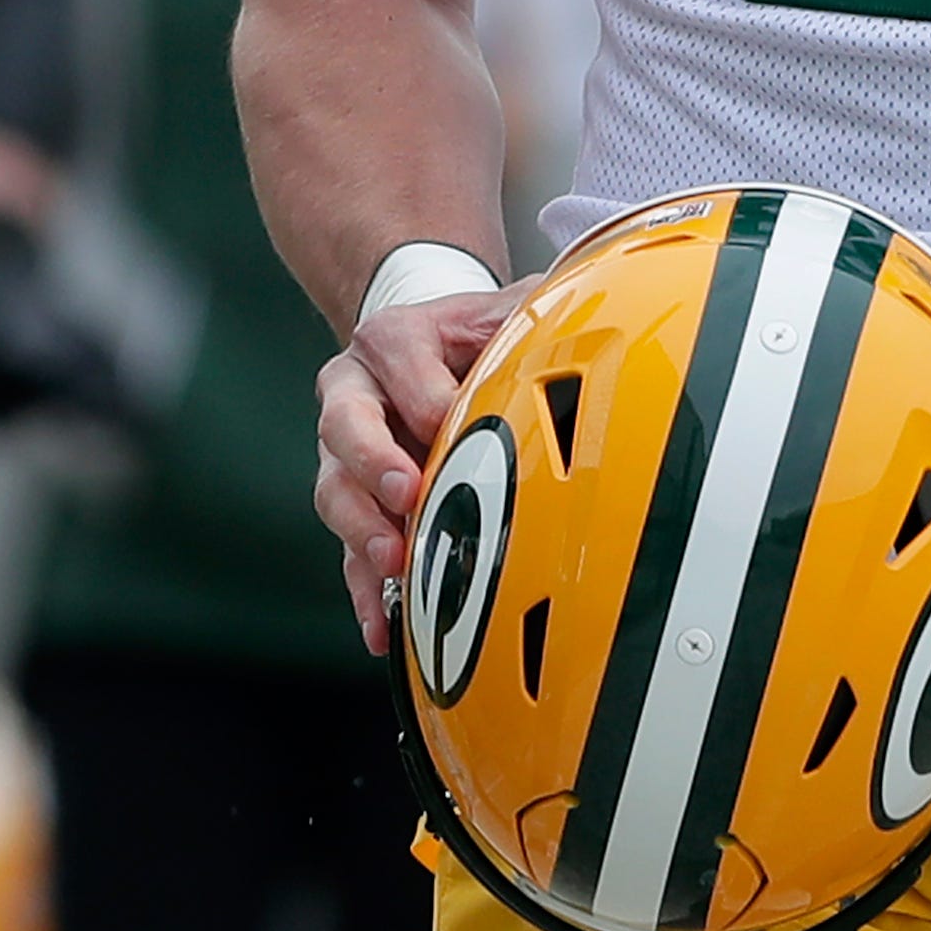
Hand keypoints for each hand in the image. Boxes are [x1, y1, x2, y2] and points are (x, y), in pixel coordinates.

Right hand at [313, 281, 528, 652]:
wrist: (432, 352)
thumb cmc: (472, 337)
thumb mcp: (501, 311)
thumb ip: (534, 310)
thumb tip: (594, 304)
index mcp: (392, 341)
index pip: (404, 367)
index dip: (433, 401)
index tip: (454, 425)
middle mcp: (355, 393)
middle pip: (345, 426)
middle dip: (374, 464)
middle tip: (405, 495)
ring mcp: (349, 453)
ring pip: (336, 491)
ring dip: (362, 531)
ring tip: (393, 563)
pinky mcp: (357, 503)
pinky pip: (349, 551)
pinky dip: (365, 591)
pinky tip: (383, 626)